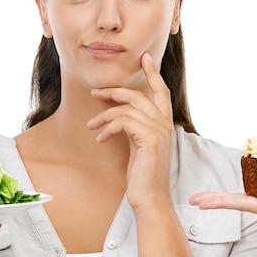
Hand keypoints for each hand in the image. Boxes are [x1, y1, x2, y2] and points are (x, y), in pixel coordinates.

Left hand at [86, 52, 174, 208]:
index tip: (144, 58)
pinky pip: (123, 121)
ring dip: (104, 115)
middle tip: (95, 92)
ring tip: (91, 125)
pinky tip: (99, 138)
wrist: (150, 198)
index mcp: (165, 124)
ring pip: (127, 108)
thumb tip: (119, 116)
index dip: (153, 73)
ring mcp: (159, 130)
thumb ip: (136, 128)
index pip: (161, 92)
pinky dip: (107, 127)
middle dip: (115, 91)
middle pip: (139, 95)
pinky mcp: (149, 138)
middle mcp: (165, 124)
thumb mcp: (139, 146)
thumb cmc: (143, 175)